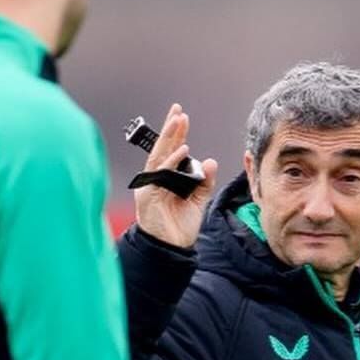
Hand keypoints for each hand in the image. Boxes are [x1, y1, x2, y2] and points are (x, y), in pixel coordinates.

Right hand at [133, 102, 218, 248]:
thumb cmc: (180, 225)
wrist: (172, 248)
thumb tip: (211, 161)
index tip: (181, 115)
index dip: (176, 133)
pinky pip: (161, 173)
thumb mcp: (198, 200)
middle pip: (163, 148)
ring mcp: (151, 185)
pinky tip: (183, 150)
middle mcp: (156, 178)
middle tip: (178, 111)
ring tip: (179, 121)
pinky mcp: (148, 194)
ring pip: (160, 156)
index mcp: (166, 177)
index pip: (171, 150)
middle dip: (170, 129)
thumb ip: (204, 182)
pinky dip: (172, 161)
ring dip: (170, 138)